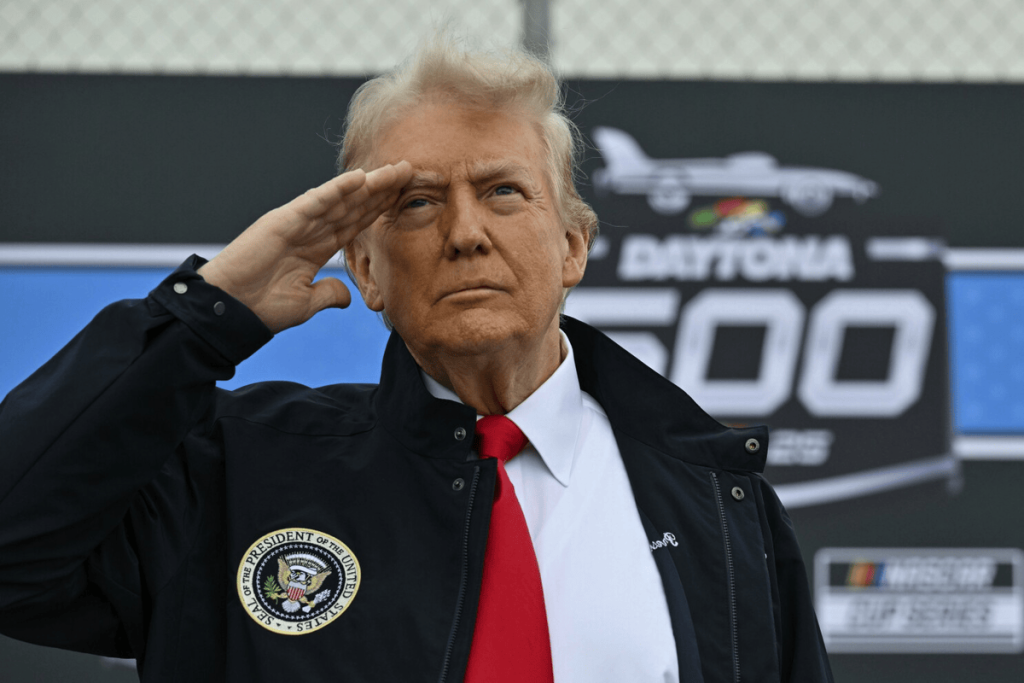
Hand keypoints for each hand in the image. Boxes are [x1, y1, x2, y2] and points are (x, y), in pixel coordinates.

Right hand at [198, 162, 411, 332]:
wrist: (230, 311)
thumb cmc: (261, 307)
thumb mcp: (306, 303)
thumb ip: (329, 294)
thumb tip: (348, 296)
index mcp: (317, 247)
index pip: (356, 222)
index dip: (380, 208)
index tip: (404, 196)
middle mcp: (310, 230)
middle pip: (354, 205)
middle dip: (382, 189)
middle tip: (409, 171)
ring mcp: (297, 222)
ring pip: (340, 198)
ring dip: (369, 184)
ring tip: (395, 170)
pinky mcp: (282, 221)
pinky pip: (315, 202)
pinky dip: (337, 190)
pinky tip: (359, 178)